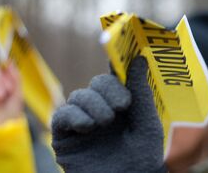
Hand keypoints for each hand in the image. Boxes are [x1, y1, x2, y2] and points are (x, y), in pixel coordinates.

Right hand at [0, 62, 23, 124]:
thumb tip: (11, 63)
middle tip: (8, 90)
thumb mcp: (18, 93)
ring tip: (1, 98)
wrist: (2, 126)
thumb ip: (16, 78)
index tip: (8, 63)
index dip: (6, 67)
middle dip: (4, 80)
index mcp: (8, 86)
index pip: (5, 71)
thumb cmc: (12, 113)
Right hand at [51, 57, 164, 172]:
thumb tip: (140, 58)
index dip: (115, 65)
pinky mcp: (65, 137)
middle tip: (121, 107)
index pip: (114, 78)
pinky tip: (88, 126)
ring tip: (106, 121)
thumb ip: (140, 90)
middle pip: (96, 83)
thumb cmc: (143, 154)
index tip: (120, 54)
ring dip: (94, 105)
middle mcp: (100, 109)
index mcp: (120, 103)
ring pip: (78, 96)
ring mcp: (82, 121)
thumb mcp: (146, 120)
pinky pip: (61, 115)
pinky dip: (74, 116)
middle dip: (108, 90)